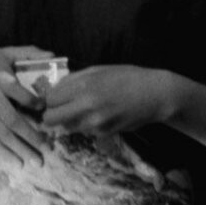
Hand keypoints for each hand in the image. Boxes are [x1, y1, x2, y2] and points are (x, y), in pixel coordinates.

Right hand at [0, 45, 54, 166]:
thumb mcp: (4, 52)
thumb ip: (29, 52)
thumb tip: (52, 54)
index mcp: (1, 78)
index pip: (22, 95)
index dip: (35, 104)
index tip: (46, 111)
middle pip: (13, 121)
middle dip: (31, 137)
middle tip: (47, 149)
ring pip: (3, 134)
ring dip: (20, 149)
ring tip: (36, 161)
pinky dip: (4, 152)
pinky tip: (17, 162)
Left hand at [40, 64, 173, 136]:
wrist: (155, 95)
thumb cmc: (126, 77)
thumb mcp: (97, 70)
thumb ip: (73, 80)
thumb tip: (53, 90)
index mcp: (83, 86)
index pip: (50, 99)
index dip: (51, 99)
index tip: (57, 98)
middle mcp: (87, 106)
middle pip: (51, 119)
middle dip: (52, 115)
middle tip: (61, 109)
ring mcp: (96, 122)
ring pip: (67, 127)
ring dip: (70, 121)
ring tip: (85, 110)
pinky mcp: (105, 133)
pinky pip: (85, 131)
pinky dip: (87, 125)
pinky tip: (101, 115)